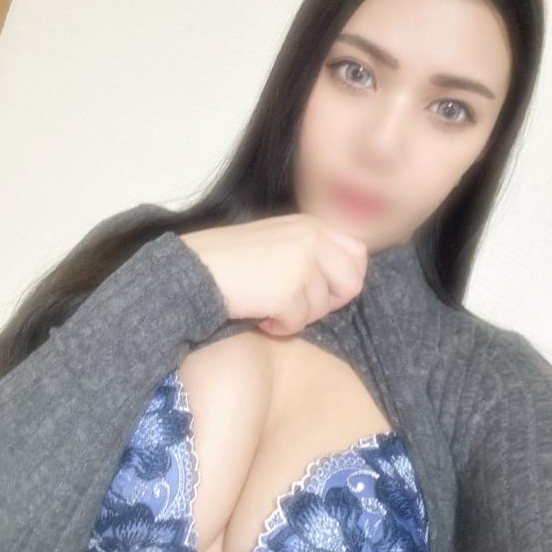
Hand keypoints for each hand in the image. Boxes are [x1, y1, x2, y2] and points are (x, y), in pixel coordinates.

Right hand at [180, 213, 367, 335]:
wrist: (193, 269)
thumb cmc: (230, 259)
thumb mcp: (278, 239)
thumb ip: (311, 250)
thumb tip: (346, 278)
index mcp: (311, 224)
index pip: (358, 254)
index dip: (343, 279)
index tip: (320, 289)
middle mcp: (312, 238)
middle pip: (351, 284)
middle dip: (328, 302)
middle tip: (297, 304)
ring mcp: (302, 264)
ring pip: (323, 308)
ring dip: (296, 315)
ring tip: (267, 304)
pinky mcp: (289, 291)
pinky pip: (299, 324)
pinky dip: (279, 327)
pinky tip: (259, 315)